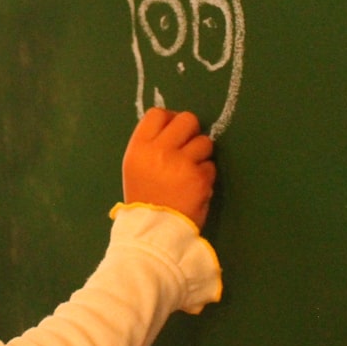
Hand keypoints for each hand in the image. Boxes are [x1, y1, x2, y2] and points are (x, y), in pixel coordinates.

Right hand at [122, 108, 215, 229]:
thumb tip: (174, 124)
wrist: (153, 230)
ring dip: (201, 154)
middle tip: (188, 147)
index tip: (174, 131)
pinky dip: (205, 175)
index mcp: (139, 147)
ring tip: (190, 170)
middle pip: (186, 119)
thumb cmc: (144, 197)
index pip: (157, 114)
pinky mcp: (200, 177)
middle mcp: (159, 150)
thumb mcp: (135, 166)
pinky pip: (210, 165)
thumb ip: (151, 144)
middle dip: (191, 131)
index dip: (170, 119)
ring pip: (204, 141)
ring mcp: (181, 162)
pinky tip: (194, 187)